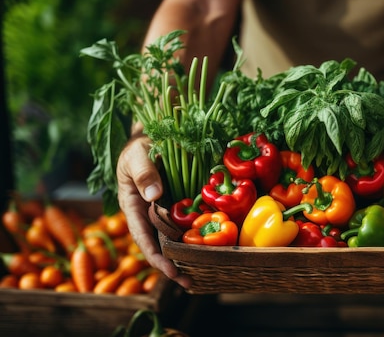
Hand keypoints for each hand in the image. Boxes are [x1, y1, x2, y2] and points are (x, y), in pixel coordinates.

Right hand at [116, 135, 192, 288]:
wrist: (152, 138)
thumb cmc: (138, 148)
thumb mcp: (136, 156)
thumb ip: (143, 173)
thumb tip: (153, 196)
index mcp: (133, 208)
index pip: (143, 238)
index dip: (156, 257)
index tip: (170, 271)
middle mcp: (149, 215)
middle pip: (161, 245)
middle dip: (174, 266)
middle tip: (190, 283)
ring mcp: (166, 211)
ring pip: (176, 238)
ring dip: (189, 256)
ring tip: (204, 274)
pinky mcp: (180, 205)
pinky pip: (189, 223)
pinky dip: (199, 236)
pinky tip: (213, 248)